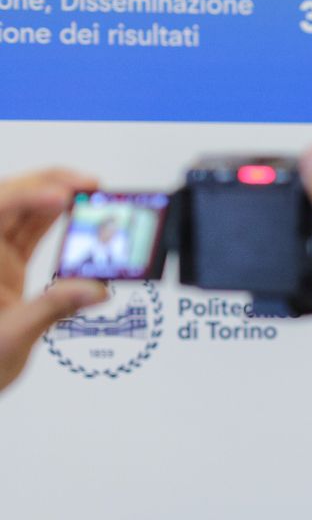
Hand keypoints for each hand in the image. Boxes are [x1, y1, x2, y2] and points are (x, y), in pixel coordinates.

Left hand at [0, 168, 107, 394]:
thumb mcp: (12, 337)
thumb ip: (54, 309)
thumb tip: (94, 289)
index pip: (0, 210)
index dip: (30, 195)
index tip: (65, 198)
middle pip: (11, 199)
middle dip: (50, 183)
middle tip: (88, 185)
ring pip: (23, 210)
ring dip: (56, 197)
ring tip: (89, 194)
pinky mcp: (9, 265)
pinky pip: (32, 231)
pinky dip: (56, 220)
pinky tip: (76, 216)